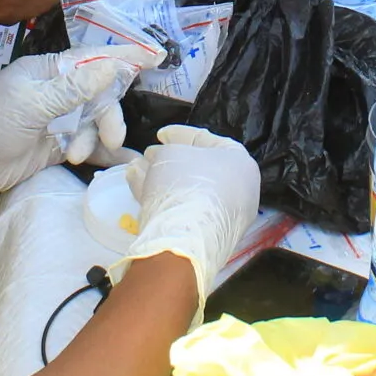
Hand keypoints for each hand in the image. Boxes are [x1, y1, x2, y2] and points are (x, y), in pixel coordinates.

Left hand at [0, 44, 155, 213]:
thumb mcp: (32, 103)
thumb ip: (74, 89)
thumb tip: (111, 68)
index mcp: (47, 71)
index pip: (93, 59)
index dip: (124, 58)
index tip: (156, 57)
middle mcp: (56, 92)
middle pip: (100, 95)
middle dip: (109, 115)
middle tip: (111, 136)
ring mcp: (56, 120)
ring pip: (95, 122)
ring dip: (97, 138)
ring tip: (78, 155)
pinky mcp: (55, 146)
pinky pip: (88, 146)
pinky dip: (103, 153)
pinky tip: (124, 162)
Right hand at [117, 127, 261, 300]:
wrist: (185, 241)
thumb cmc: (186, 184)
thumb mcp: (170, 154)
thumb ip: (165, 151)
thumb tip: (155, 157)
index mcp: (240, 163)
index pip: (208, 141)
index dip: (180, 134)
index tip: (160, 135)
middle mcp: (238, 190)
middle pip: (197, 168)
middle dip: (168, 160)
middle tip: (147, 156)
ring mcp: (224, 217)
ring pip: (187, 191)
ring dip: (160, 178)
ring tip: (135, 170)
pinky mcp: (207, 236)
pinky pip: (185, 210)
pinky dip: (163, 198)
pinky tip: (138, 188)